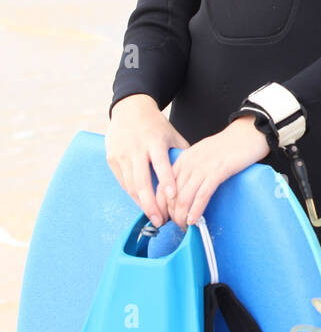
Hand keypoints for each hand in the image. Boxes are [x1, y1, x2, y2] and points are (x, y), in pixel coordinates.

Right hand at [106, 94, 189, 226]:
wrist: (129, 110)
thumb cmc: (156, 126)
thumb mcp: (172, 135)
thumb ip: (182, 154)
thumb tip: (197, 175)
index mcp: (154, 141)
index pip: (161, 164)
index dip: (166, 181)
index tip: (173, 197)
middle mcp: (136, 148)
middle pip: (142, 181)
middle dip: (151, 204)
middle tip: (161, 221)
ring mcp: (121, 154)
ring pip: (131, 185)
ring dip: (142, 204)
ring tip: (154, 217)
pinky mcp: (112, 159)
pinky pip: (123, 182)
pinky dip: (133, 195)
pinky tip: (142, 204)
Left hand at [162, 117, 270, 227]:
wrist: (247, 134)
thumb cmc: (227, 146)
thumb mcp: (202, 154)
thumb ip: (191, 168)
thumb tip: (184, 190)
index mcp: (183, 159)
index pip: (163, 186)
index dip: (161, 205)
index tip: (164, 217)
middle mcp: (189, 163)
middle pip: (171, 195)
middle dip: (171, 214)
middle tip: (176, 225)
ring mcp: (203, 167)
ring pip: (184, 198)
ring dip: (182, 216)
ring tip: (184, 226)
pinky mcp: (218, 172)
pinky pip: (202, 196)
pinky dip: (196, 210)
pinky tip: (194, 220)